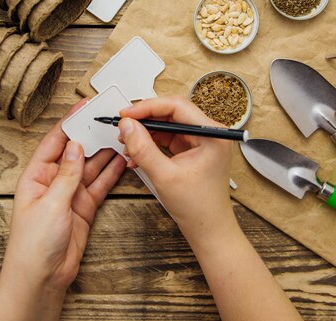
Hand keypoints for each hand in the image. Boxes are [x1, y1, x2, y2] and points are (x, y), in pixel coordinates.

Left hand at [0, 100, 125, 320]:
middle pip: (75, 151)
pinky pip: (100, 185)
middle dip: (92, 135)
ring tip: (122, 136)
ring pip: (91, 167)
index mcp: (36, 175)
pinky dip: (111, 173)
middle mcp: (53, 181)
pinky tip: (122, 160)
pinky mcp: (84, 208)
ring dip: (105, 153)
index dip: (70, 122)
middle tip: (110, 119)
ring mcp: (70, 194)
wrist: (41, 279)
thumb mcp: (50, 204)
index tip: (84, 105)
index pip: (55, 141)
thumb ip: (67, 174)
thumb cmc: (32, 245)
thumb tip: (75, 146)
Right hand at [118, 96, 235, 243]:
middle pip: (171, 113)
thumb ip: (143, 148)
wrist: (208, 230)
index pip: (176, 106)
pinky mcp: (192, 150)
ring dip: (145, 133)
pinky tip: (136, 154)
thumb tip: (127, 125)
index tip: (126, 114)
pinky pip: (167, 138)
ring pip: (167, 125)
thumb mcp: (165, 176)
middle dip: (144, 120)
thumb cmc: (198, 207)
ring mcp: (200, 141)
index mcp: (212, 134)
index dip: (147, 107)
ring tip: (127, 143)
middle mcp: (209, 133)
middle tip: (123, 126)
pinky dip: (150, 144)